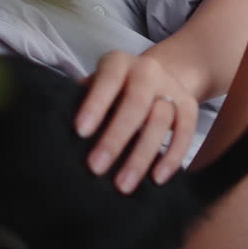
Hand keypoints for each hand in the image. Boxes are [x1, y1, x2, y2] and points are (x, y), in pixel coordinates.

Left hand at [75, 51, 197, 193]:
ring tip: (123, 185)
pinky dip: (172, 156)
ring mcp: (171, 87)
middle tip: (96, 168)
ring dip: (141, 155)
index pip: (107, 81)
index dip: (95, 105)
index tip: (80, 132)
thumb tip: (57, 131)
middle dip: (115, 138)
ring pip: (161, 120)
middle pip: (136, 103)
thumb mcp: (95, 87)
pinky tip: (157, 179)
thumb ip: (81, 102)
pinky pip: (186, 131)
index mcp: (117, 63)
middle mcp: (147, 70)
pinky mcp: (189, 105)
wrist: (157, 77)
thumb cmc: (113, 91)